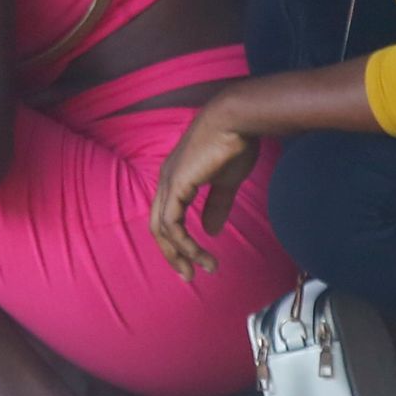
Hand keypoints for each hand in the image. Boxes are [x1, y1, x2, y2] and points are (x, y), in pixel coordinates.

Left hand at [150, 99, 263, 281]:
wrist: (237, 120)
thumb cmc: (234, 144)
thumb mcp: (226, 181)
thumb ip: (217, 205)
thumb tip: (211, 230)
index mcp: (176, 178)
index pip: (167, 216)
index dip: (177, 240)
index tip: (194, 261)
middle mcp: (167, 180)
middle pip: (158, 226)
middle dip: (173, 254)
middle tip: (189, 275)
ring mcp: (169, 182)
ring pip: (163, 229)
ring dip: (181, 253)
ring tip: (204, 269)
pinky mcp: (177, 185)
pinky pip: (173, 224)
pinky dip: (185, 243)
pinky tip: (201, 253)